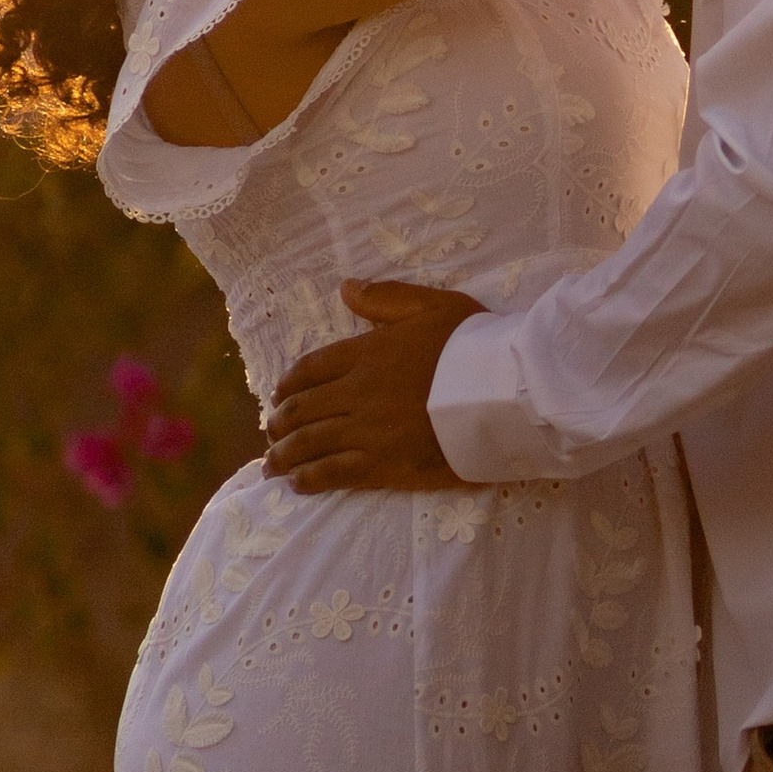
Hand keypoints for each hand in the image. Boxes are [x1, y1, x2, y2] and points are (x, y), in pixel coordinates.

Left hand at [263, 279, 482, 493]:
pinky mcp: (382, 466)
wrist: (501, 393)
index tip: (277, 395)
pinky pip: (332, 474)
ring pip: (309, 444)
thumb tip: (345, 287)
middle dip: (280, 422)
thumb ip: (385, 297)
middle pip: (303, 409)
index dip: (288, 383)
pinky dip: (308, 479)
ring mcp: (367, 432)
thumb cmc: (472, 345)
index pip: (311, 369)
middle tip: (271, 431)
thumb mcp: (432, 305)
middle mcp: (358, 393)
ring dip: (283, 455)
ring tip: (271, 464)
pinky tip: (296, 484)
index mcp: (367, 353)